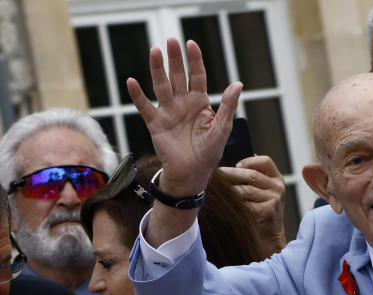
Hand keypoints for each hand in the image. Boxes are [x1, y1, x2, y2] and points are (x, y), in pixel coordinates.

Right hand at [126, 39, 240, 195]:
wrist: (192, 173)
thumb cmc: (209, 152)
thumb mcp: (223, 128)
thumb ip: (228, 106)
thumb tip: (238, 83)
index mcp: (200, 102)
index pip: (197, 76)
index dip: (195, 61)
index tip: (191, 44)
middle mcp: (183, 103)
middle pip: (178, 76)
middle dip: (175, 59)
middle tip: (171, 41)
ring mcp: (168, 112)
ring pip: (162, 86)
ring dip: (157, 69)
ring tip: (155, 51)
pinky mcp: (156, 124)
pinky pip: (145, 107)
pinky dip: (138, 96)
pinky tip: (132, 81)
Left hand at [219, 155, 286, 252]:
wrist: (268, 237)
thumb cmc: (261, 213)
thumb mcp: (263, 192)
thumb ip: (254, 179)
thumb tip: (237, 165)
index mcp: (277, 179)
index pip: (266, 161)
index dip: (250, 161)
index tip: (236, 165)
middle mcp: (278, 187)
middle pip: (251, 175)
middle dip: (231, 174)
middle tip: (216, 174)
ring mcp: (274, 199)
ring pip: (246, 190)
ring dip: (229, 190)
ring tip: (216, 189)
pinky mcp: (268, 210)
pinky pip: (245, 203)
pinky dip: (232, 203)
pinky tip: (223, 203)